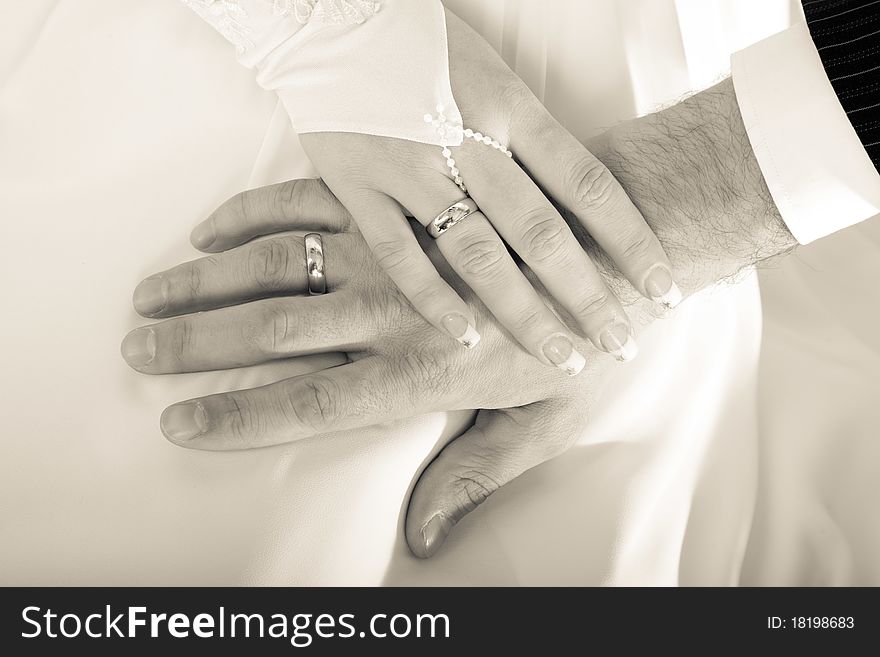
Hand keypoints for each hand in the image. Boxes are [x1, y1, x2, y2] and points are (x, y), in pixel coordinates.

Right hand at [124, 178, 625, 555]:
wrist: (621, 249)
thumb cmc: (584, 343)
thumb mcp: (540, 426)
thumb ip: (472, 478)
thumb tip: (421, 539)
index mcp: (420, 374)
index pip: (309, 403)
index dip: (236, 416)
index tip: (178, 421)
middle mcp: (393, 313)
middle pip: (272, 333)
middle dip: (194, 343)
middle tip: (135, 346)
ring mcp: (393, 252)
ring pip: (277, 266)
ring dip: (206, 283)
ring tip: (150, 293)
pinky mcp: (401, 205)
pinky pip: (312, 203)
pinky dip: (254, 213)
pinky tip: (210, 229)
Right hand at [187, 11, 678, 374]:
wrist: (329, 14)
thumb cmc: (423, 47)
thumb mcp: (493, 75)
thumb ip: (529, 136)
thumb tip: (578, 202)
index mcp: (509, 105)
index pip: (587, 183)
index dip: (631, 240)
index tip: (663, 287)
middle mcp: (466, 139)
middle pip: (541, 232)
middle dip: (587, 294)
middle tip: (621, 344)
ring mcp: (409, 165)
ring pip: (477, 253)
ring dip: (524, 312)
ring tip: (561, 357)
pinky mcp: (357, 184)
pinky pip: (399, 253)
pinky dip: (432, 298)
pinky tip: (466, 335)